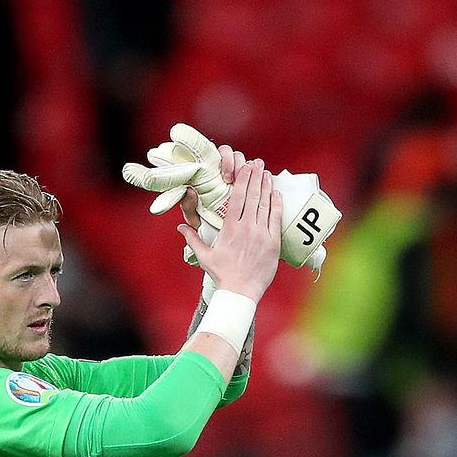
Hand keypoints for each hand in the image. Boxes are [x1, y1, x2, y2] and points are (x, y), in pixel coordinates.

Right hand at [178, 161, 282, 300]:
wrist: (239, 293)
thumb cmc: (222, 276)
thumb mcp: (204, 257)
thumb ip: (193, 239)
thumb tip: (180, 227)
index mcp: (230, 229)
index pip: (237, 197)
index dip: (243, 179)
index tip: (246, 167)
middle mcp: (246, 229)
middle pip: (253, 196)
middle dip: (256, 177)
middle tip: (258, 163)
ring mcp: (261, 235)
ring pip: (265, 204)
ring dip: (267, 186)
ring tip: (267, 174)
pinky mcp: (273, 243)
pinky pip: (276, 218)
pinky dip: (277, 204)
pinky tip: (277, 193)